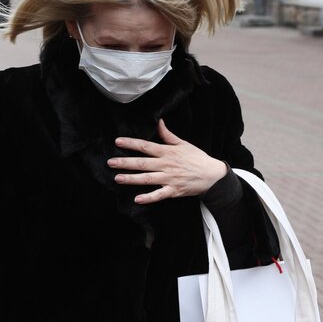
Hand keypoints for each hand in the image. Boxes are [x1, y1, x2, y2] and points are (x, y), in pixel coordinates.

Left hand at [107, 119, 227, 204]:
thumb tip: (159, 122)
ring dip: (131, 179)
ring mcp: (169, 178)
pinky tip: (137, 199)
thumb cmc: (197, 158)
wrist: (212, 175)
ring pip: (147, 179)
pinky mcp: (173, 190)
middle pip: (142, 163)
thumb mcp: (183, 143)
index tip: (118, 142)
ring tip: (117, 178)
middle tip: (110, 162)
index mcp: (168, 152)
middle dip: (125, 162)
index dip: (131, 144)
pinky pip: (159, 195)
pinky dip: (149, 197)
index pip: (146, 146)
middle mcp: (166, 165)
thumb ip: (168, 135)